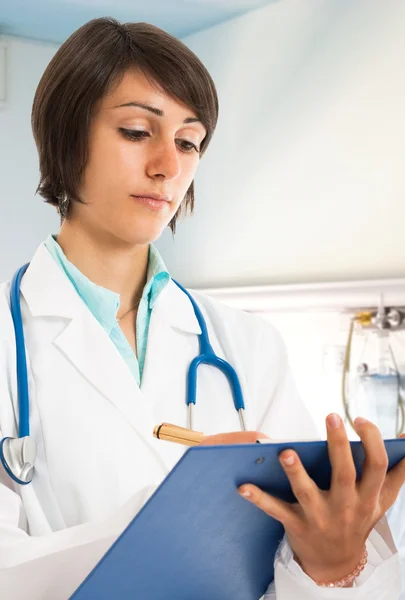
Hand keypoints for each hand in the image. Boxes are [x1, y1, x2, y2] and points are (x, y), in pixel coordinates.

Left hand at [236, 414, 404, 583]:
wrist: (337, 564)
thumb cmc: (358, 520)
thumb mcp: (383, 500)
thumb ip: (398, 472)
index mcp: (368, 496)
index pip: (376, 466)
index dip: (372, 441)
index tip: (359, 419)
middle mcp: (346, 506)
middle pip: (344, 473)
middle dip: (339, 445)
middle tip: (332, 417)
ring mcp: (320, 516)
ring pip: (308, 492)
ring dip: (296, 473)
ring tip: (286, 452)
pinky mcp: (296, 524)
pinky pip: (276, 511)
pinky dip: (259, 499)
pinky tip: (244, 486)